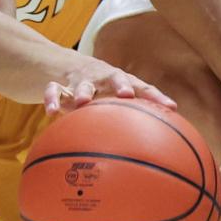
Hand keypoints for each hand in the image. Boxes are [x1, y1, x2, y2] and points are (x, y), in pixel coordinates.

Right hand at [43, 59, 176, 117]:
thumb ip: (133, 122)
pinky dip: (51, 98)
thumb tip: (159, 154)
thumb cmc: (102, 91)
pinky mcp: (61, 85)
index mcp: (122, 83)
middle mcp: (104, 78)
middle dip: (121, 85)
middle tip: (126, 94)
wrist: (67, 67)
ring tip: (82, 102)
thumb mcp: (115, 102)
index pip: (143, 87)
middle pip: (115, 77)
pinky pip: (54, 90)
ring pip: (83, 83)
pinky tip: (50, 112)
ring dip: (84, 91)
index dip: (155, 96)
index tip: (170, 106)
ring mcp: (82, 80)